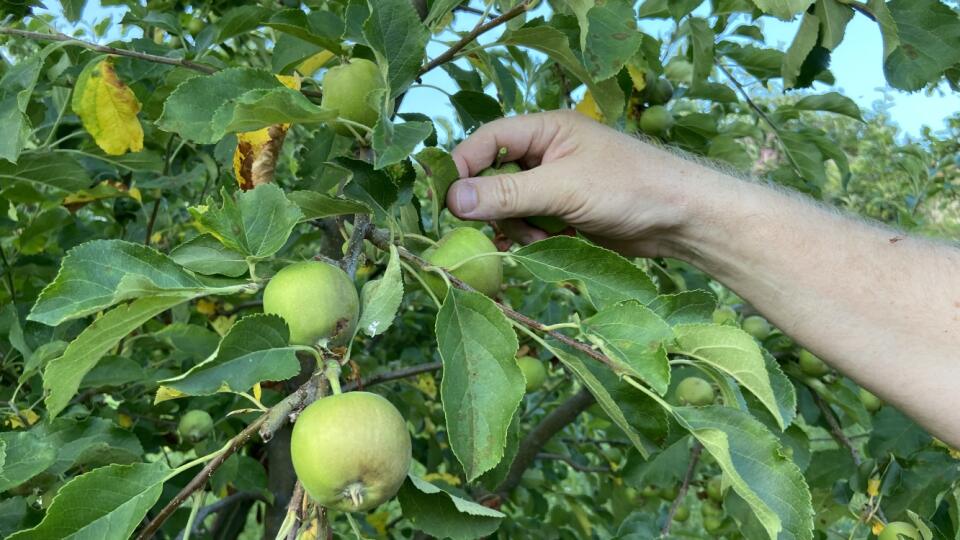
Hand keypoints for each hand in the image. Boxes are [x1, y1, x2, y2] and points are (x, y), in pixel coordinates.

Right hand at [446, 110, 704, 256]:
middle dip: (496, 206)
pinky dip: (530, 238)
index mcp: (545, 130)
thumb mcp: (563, 189)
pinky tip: (543, 247)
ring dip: (517, 227)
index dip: (463, 167)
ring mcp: (554, 184)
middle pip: (493, 177)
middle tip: (503, 229)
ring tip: (542, 238)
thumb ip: (508, 194)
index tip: (446, 200)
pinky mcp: (563, 213)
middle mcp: (545, 153)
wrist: (680, 219)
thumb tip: (453, 199)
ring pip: (508, 206)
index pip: (487, 141)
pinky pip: (528, 224)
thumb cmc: (629, 188)